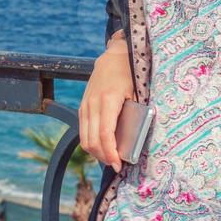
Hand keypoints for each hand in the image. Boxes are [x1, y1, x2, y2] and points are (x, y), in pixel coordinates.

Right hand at [79, 39, 133, 171]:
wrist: (115, 55)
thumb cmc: (131, 73)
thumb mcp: (138, 92)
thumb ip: (136, 114)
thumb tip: (135, 139)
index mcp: (108, 100)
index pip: (105, 135)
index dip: (111, 153)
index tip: (118, 165)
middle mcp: (93, 104)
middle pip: (92, 141)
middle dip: (104, 157)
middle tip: (117, 165)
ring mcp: (85, 105)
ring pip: (84, 138)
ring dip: (96, 152)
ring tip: (110, 158)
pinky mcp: (82, 106)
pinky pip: (83, 130)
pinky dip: (91, 142)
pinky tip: (102, 146)